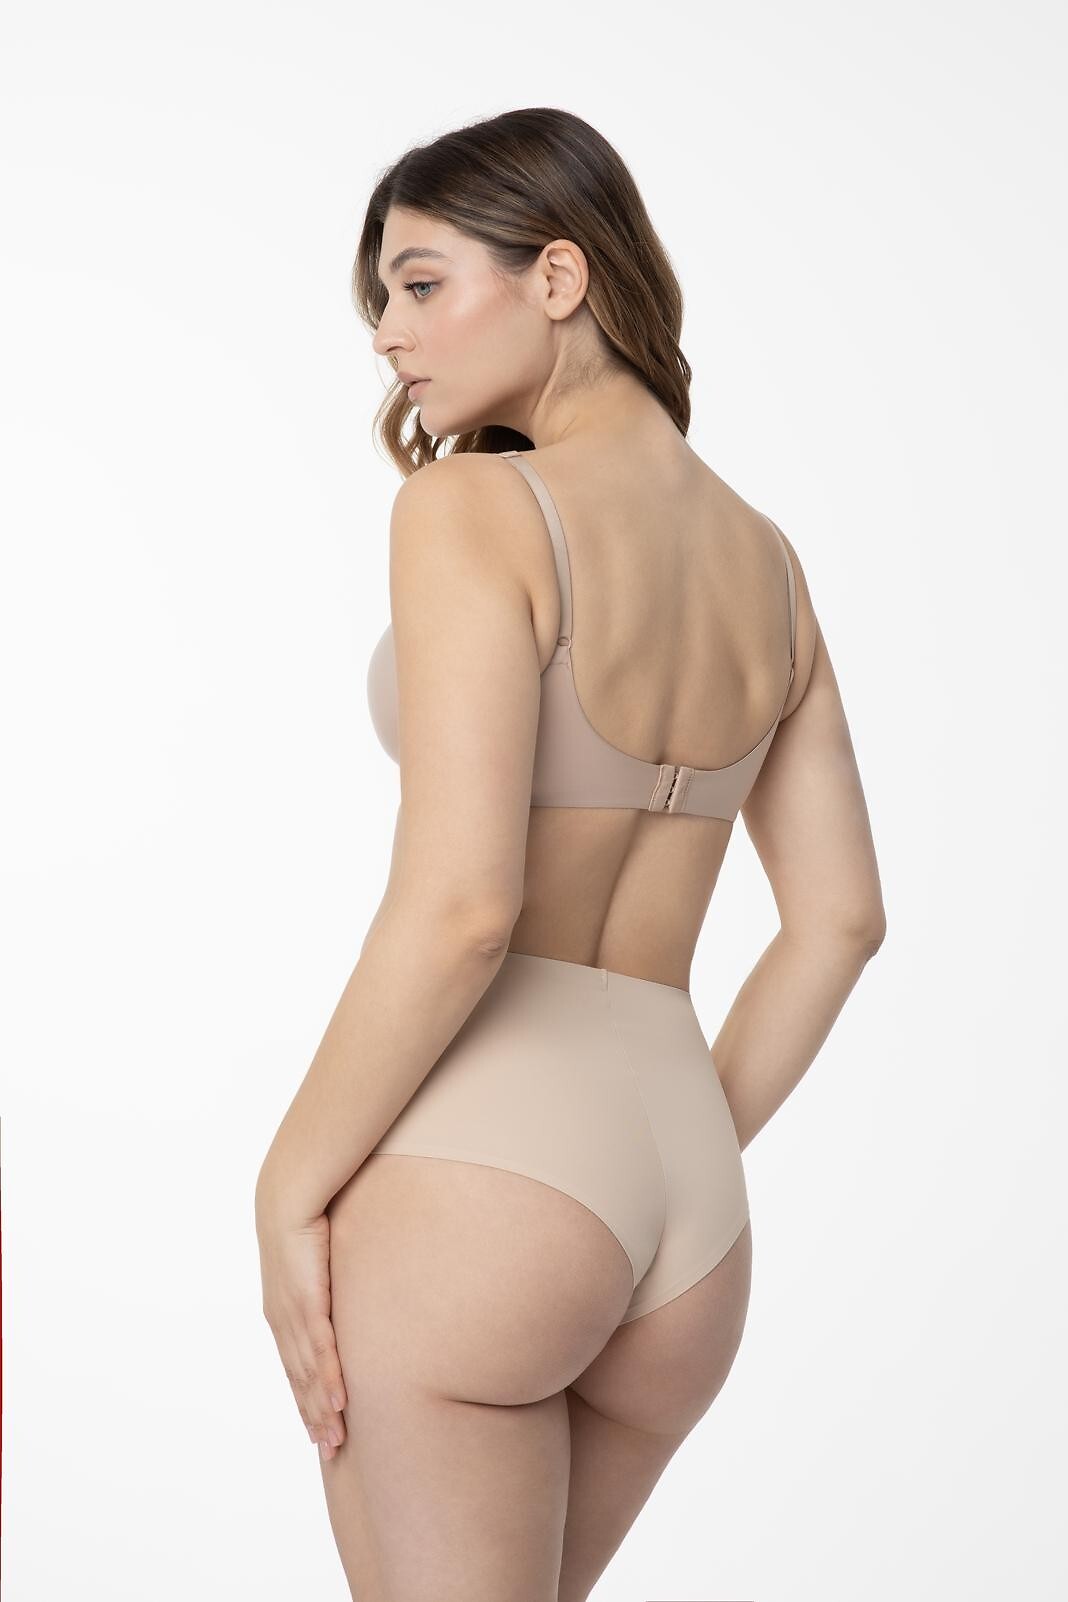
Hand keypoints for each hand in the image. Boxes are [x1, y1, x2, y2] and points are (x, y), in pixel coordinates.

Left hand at [256, 1198, 347, 1461]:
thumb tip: (346, 1285)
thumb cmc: (308, 1218)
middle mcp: (283, 1320)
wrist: (289, 1193)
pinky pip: (320, 1351)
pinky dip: (328, 1380)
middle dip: (313, 1417)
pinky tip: (338, 1404)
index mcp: (283, 1312)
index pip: (296, 1366)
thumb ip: (329, 1281)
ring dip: (322, 1410)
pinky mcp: (307, 1303)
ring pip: (309, 1375)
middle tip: (330, 1452)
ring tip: (335, 1440)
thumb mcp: (319, 1258)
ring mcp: (293, 1315)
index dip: (306, 1399)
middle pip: (299, 1380)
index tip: (318, 1427)